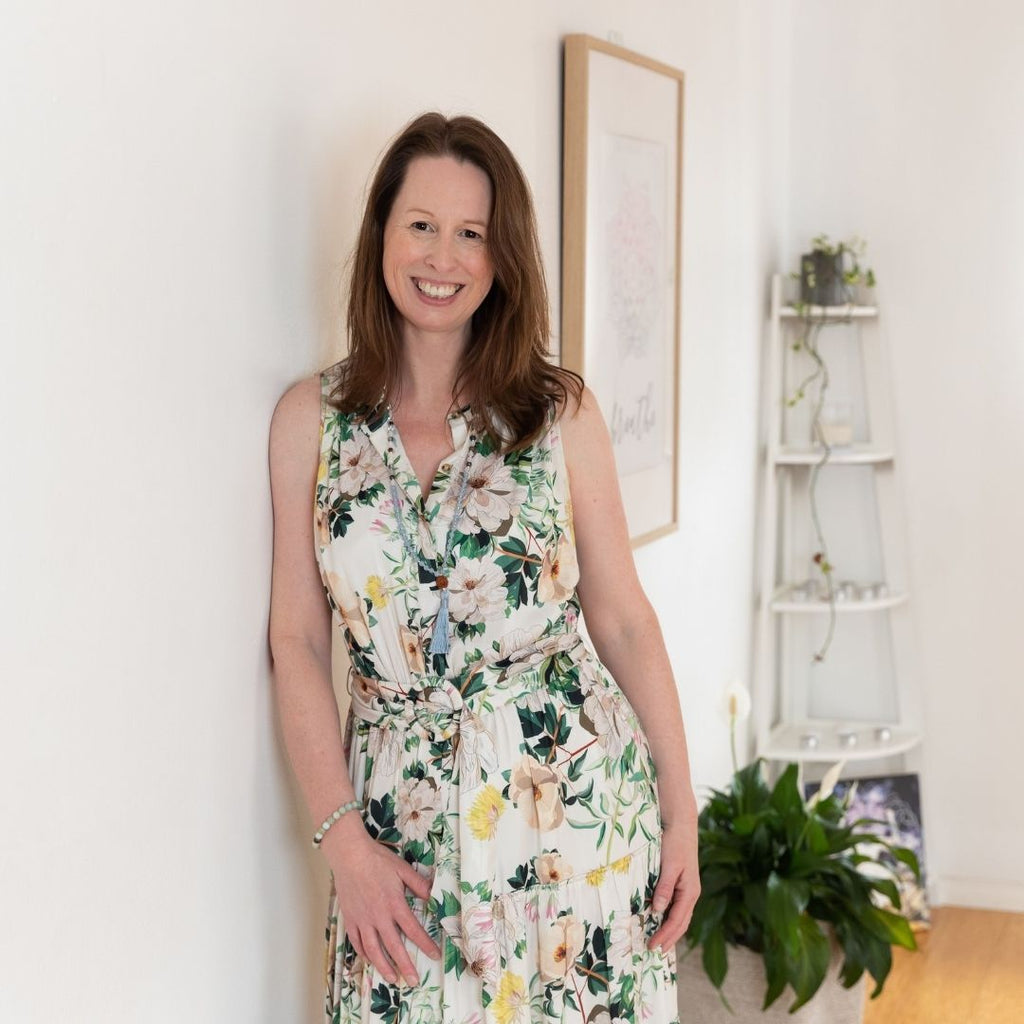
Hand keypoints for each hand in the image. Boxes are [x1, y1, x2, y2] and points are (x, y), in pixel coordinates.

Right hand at [323, 823, 441, 986]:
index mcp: (394, 904)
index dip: (425, 945)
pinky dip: (364, 953)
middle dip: (405, 966)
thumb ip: (419, 884)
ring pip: (373, 950)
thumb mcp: (402, 869)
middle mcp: (378, 916)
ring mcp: (362, 919)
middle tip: (414, 981)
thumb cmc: (377, 860)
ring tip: (393, 979)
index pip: (413, 929)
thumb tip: (433, 895)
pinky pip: (357, 941)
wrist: (349, 855)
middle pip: (394, 947)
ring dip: (383, 966)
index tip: (435, 956)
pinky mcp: (350, 919)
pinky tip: (370, 959)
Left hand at [647, 819, 699, 952]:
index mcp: (690, 892)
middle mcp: (691, 894)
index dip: (665, 935)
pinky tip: (662, 922)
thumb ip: (664, 888)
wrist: (682, 825)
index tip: (653, 946)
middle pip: (681, 923)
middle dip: (669, 938)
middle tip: (655, 951)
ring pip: (681, 917)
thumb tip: (657, 910)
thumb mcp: (669, 865)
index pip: (677, 920)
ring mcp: (688, 890)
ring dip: (671, 931)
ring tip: (660, 943)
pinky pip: (677, 908)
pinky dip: (671, 919)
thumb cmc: (675, 843)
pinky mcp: (682, 884)